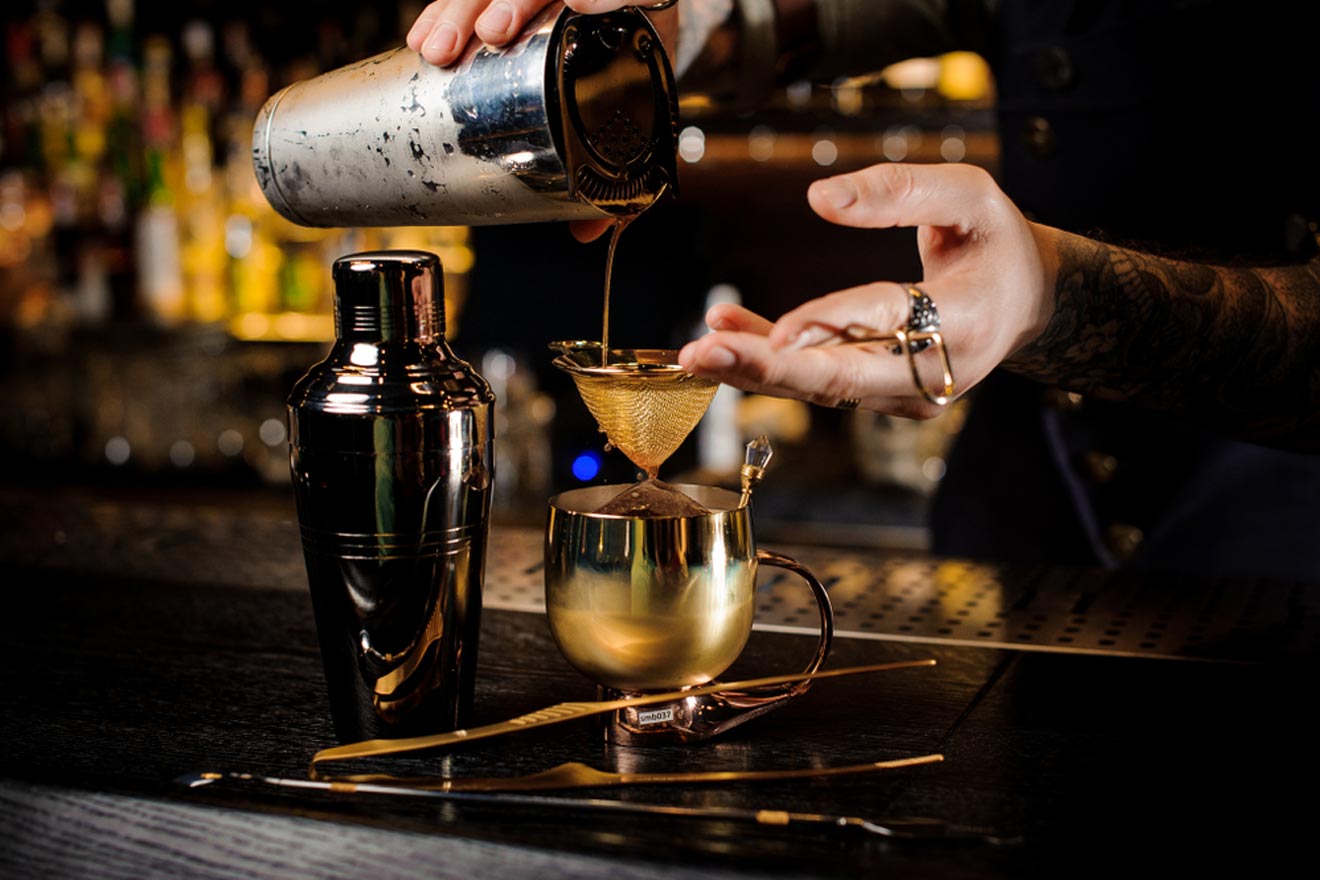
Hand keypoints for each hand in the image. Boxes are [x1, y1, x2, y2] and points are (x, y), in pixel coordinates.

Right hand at [407, 1, 672, 241]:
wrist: (630, 46)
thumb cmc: (632, 84)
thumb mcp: (639, 122)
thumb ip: (623, 178)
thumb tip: (590, 230)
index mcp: (629, 13)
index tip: (578, 6)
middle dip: (511, 3)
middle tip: (491, 33)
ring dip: (461, 11)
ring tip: (437, 48)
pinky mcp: (503, 1)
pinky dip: (443, 13)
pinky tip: (422, 39)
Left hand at [678, 162, 1059, 417]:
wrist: (1022, 303)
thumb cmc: (994, 244)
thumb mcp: (970, 196)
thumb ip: (900, 189)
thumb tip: (820, 197)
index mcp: (966, 318)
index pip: (889, 319)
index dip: (831, 324)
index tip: (777, 331)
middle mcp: (935, 371)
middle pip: (842, 376)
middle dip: (768, 368)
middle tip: (703, 354)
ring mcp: (908, 394)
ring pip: (820, 386)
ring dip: (754, 367)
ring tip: (696, 348)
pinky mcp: (882, 398)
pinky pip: (818, 381)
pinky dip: (770, 360)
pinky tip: (723, 332)